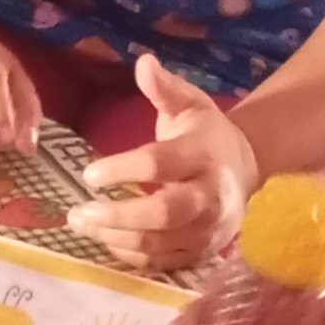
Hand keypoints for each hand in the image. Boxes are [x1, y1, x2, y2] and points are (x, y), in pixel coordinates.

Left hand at [70, 55, 257, 274]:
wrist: (246, 172)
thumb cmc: (207, 136)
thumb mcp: (190, 104)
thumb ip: (165, 88)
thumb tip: (143, 61)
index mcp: (204, 155)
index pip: (161, 164)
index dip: (123, 169)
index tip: (88, 174)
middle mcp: (210, 197)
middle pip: (165, 213)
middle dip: (119, 215)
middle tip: (78, 213)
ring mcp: (207, 231)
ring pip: (160, 243)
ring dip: (116, 238)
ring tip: (81, 225)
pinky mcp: (200, 253)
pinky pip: (162, 262)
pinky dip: (130, 256)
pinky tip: (104, 240)